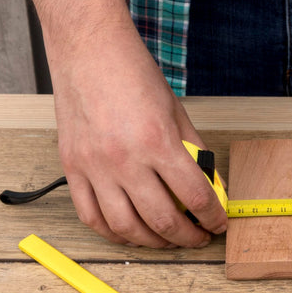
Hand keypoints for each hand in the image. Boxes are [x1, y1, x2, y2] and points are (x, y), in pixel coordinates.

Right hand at [51, 28, 227, 247]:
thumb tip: (209, 185)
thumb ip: (193, 151)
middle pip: (161, 220)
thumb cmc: (132, 73)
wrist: (88, 50)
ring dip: (151, 243)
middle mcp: (124, 160)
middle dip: (186, 238)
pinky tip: (128, 233)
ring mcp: (94, 167)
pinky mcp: (72, 168)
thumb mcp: (176, 110)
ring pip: (125, 227)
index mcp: (157, 142)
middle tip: (197, 238)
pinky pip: (90, 216)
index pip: (194, 196)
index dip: (213, 218)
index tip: (218, 224)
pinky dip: (112, 233)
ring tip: (165, 240)